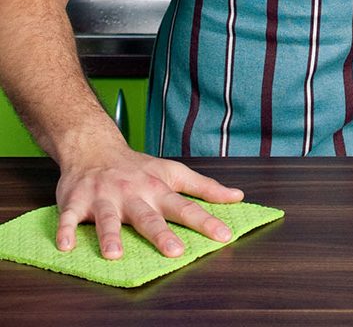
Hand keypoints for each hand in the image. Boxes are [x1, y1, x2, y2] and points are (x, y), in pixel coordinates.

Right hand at [55, 144, 244, 259]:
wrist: (94, 147)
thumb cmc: (137, 167)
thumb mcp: (173, 172)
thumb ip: (205, 188)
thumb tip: (237, 197)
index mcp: (158, 188)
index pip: (186, 207)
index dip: (206, 221)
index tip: (224, 236)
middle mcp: (133, 193)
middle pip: (149, 216)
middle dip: (162, 234)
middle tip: (176, 252)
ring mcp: (104, 197)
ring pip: (108, 218)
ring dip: (110, 235)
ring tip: (114, 255)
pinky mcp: (76, 201)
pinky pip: (68, 218)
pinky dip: (65, 231)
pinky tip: (66, 247)